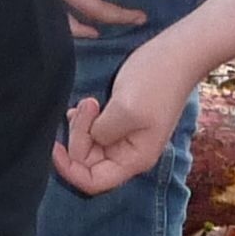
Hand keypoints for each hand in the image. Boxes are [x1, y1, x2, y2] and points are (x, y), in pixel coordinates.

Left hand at [53, 33, 205, 196]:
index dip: (70, 169)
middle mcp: (129, 154)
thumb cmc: (155, 80)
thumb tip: (92, 138)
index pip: (93, 182)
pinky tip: (87, 103)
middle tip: (85, 106)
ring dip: (81, 125)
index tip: (55, 144)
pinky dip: (85, 120)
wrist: (179, 53)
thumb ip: (101, 132)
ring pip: (89, 146)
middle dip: (78, 137)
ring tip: (89, 100)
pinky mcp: (122, 121)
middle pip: (88, 163)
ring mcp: (126, 138)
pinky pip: (95, 131)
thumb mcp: (124, 109)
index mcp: (134, 159)